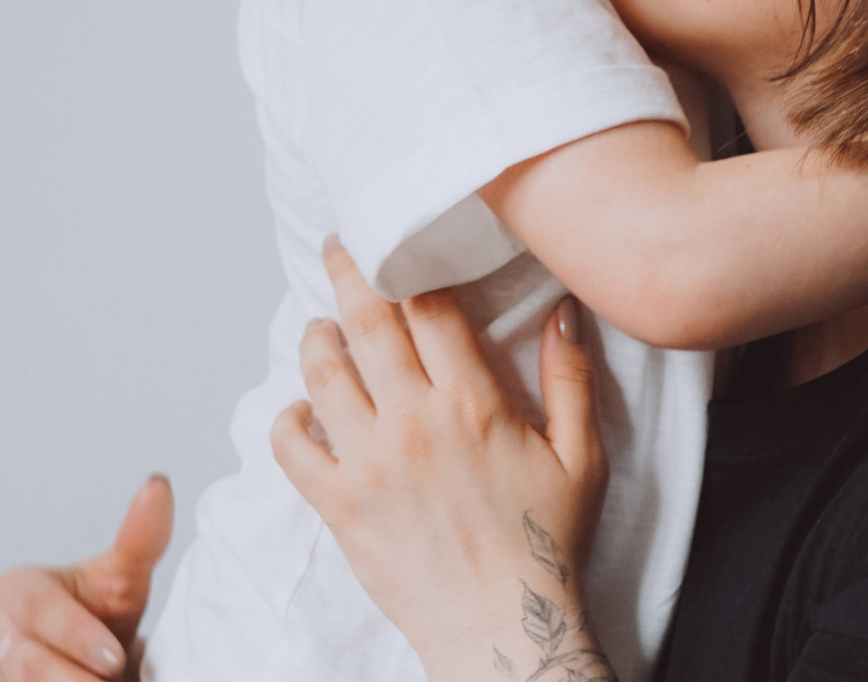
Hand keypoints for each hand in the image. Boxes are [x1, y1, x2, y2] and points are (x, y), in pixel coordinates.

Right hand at [0, 475, 172, 681]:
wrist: (96, 663)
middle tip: (115, 678)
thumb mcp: (124, 578)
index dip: (76, 634)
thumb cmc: (105, 614)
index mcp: (18, 589)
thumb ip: (140, 538)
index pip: (36, 609)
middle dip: (75, 677)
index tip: (115, 657)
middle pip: (26, 661)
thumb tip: (157, 486)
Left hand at [271, 236, 615, 681]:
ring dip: (315, 338)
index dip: (410, 264)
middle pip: (367, 323)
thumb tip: (563, 314)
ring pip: (322, 374)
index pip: (429, 308)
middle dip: (348, 273)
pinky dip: (286, 418)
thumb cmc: (545, 544)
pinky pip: (291, 447)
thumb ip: (571, 380)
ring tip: (319, 326)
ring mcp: (370, 464)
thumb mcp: (582, 457)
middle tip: (337, 247)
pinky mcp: (339, 505)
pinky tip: (299, 409)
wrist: (502, 627)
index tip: (397, 241)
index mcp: (473, 403)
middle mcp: (414, 423)